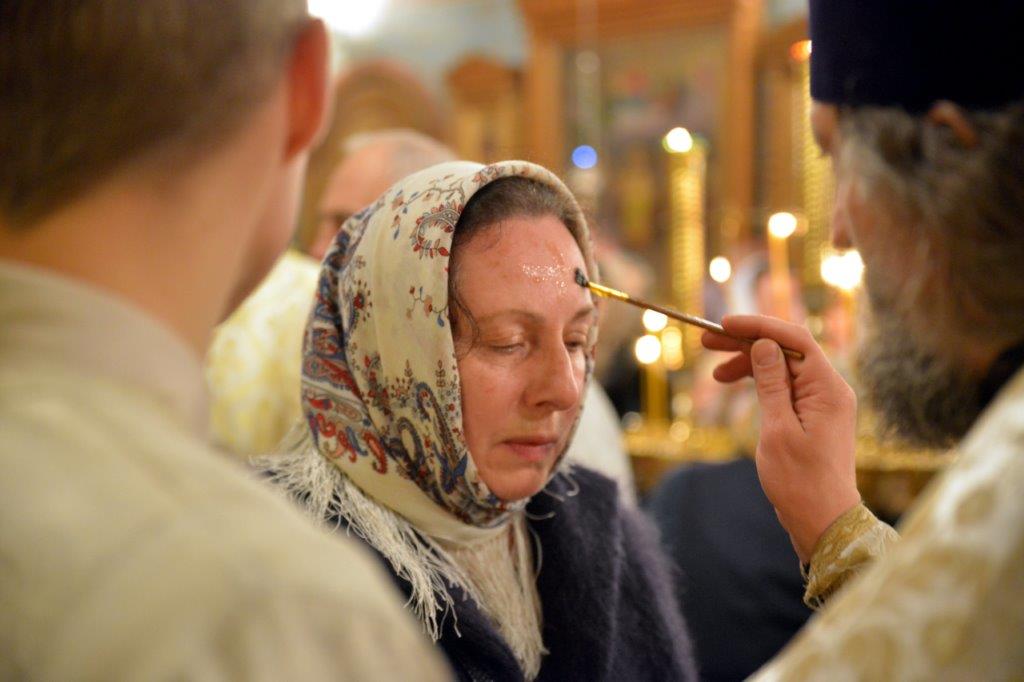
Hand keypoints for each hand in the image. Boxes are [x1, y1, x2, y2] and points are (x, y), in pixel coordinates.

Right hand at [702, 315, 860, 562]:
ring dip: (749, 363)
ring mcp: (822, 403)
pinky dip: (760, 383)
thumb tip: (763, 345)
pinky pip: (785, 386)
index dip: (758, 326)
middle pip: (787, 350)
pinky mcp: (813, 416)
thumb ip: (771, 383)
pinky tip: (735, 386)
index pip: (794, 340)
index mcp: (828, 389)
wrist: (823, 521)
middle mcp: (830, 390)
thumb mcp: (777, 430)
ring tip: (715, 372)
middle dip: (748, 342)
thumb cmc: (800, 481)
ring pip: (783, 368)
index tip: (724, 325)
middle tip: (708, 341)